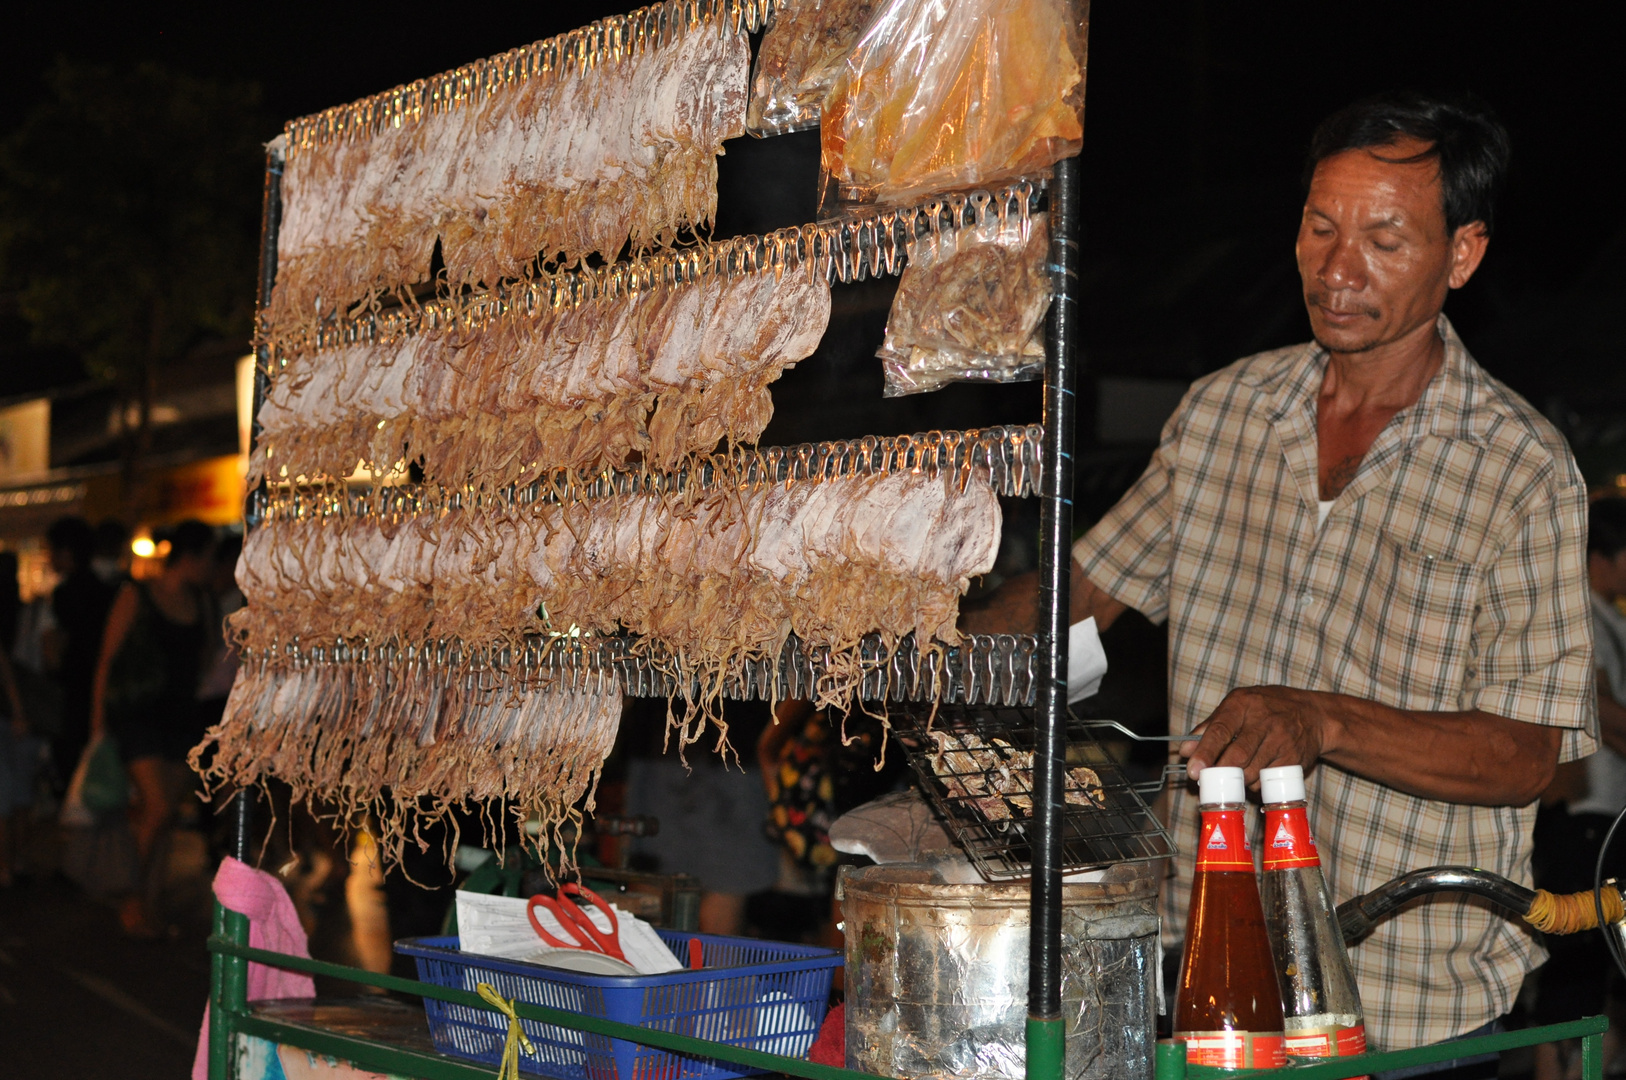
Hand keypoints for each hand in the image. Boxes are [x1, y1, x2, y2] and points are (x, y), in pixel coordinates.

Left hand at [1181, 685, 1328, 786]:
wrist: (1313, 715)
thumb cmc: (1267, 709)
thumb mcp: (1237, 706)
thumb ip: (1209, 727)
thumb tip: (1185, 750)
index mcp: (1243, 704)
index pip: (1221, 730)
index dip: (1205, 751)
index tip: (1193, 769)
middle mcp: (1264, 720)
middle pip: (1237, 755)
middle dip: (1219, 772)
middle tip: (1207, 781)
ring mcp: (1282, 740)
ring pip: (1251, 772)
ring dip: (1237, 781)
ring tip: (1233, 775)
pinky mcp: (1294, 759)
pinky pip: (1266, 781)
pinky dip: (1254, 784)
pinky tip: (1253, 776)